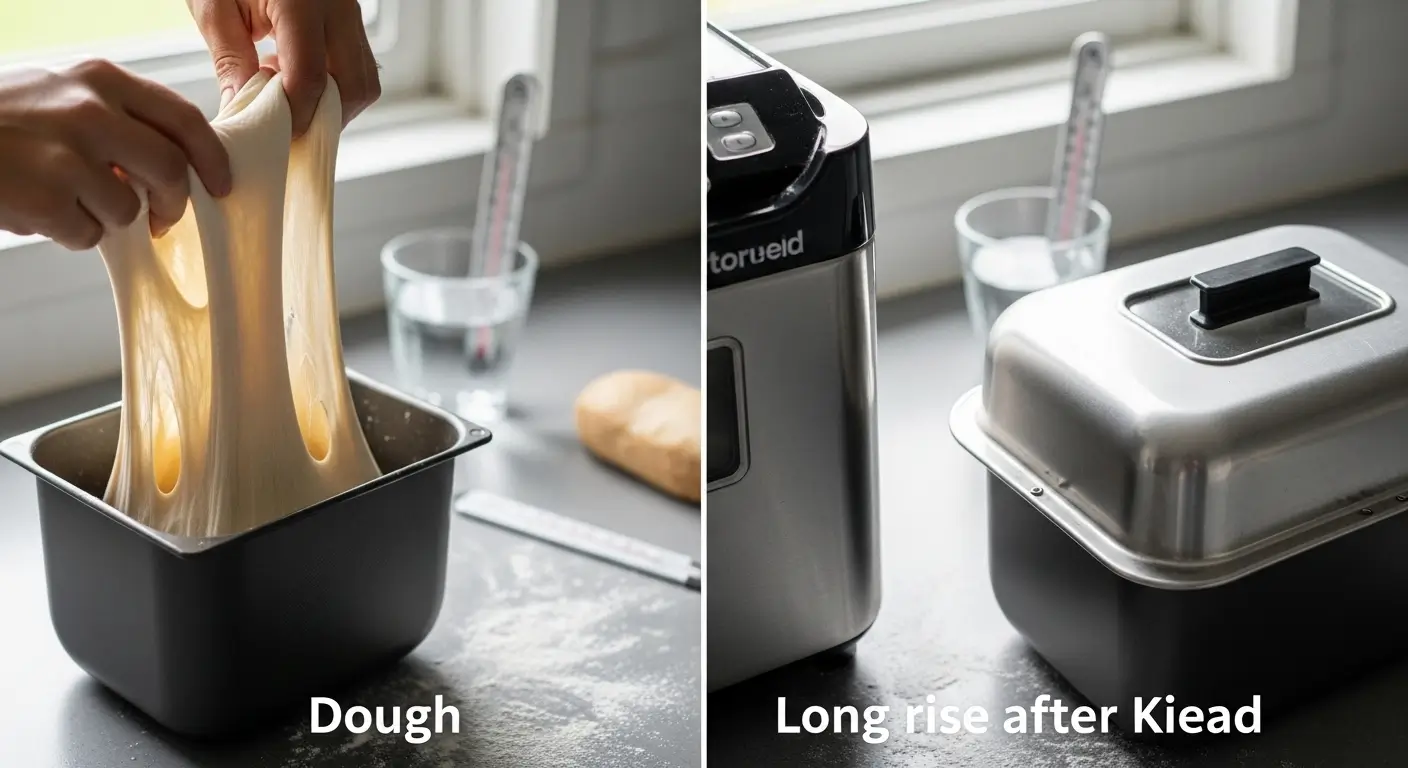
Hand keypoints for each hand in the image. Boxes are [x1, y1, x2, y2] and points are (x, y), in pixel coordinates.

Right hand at [0, 61, 231, 248]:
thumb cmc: (2, 118)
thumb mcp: (61, 91)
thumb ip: (116, 116)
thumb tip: (173, 161)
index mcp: (101, 79)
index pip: (184, 119)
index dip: (212, 158)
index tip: (221, 184)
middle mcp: (91, 113)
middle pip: (170, 171)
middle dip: (175, 204)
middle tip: (165, 220)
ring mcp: (68, 156)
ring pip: (128, 209)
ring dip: (106, 217)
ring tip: (67, 198)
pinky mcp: (46, 199)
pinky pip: (88, 233)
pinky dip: (71, 232)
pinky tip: (41, 210)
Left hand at [187, 0, 381, 136]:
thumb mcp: (214, 6)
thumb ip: (230, 59)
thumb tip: (242, 111)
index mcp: (301, 1)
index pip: (310, 78)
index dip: (293, 116)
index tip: (273, 133)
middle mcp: (338, 7)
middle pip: (353, 86)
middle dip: (323, 116)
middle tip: (288, 124)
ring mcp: (352, 11)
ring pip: (365, 80)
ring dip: (334, 103)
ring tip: (291, 96)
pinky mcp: (352, 18)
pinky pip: (359, 65)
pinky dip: (335, 85)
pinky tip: (298, 76)